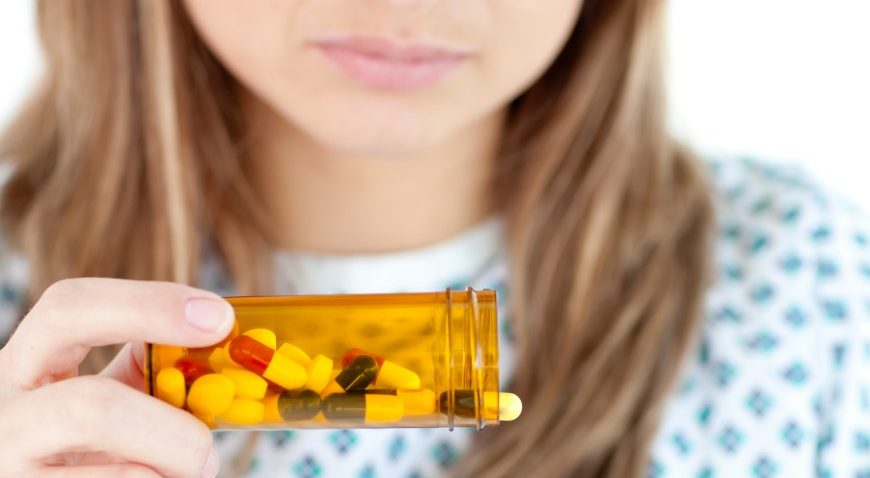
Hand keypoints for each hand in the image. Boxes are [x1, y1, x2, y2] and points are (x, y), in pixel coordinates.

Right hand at [0, 278, 234, 476]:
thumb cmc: (79, 446)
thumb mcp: (99, 395)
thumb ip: (143, 368)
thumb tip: (218, 339)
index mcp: (24, 365)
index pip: (69, 309)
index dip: (148, 305)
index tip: (218, 317)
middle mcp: (3, 415)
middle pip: (91, 407)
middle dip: (168, 428)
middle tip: (209, 451)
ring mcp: (7, 467)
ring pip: (112, 475)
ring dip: (168, 470)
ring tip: (193, 474)